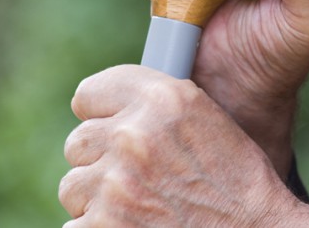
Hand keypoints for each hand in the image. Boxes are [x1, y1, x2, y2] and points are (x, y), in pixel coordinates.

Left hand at [59, 65, 308, 226]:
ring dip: (98, 196)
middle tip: (138, 174)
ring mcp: (115, 186)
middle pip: (79, 141)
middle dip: (102, 159)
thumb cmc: (236, 178)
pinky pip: (76, 224)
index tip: (110, 126)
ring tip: (141, 202)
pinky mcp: (104, 227)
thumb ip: (152, 106)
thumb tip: (107, 111)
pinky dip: (99, 227)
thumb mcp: (203, 117)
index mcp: (162, 99)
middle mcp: (134, 136)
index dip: (101, 113)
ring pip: (73, 185)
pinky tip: (136, 223)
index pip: (89, 94)